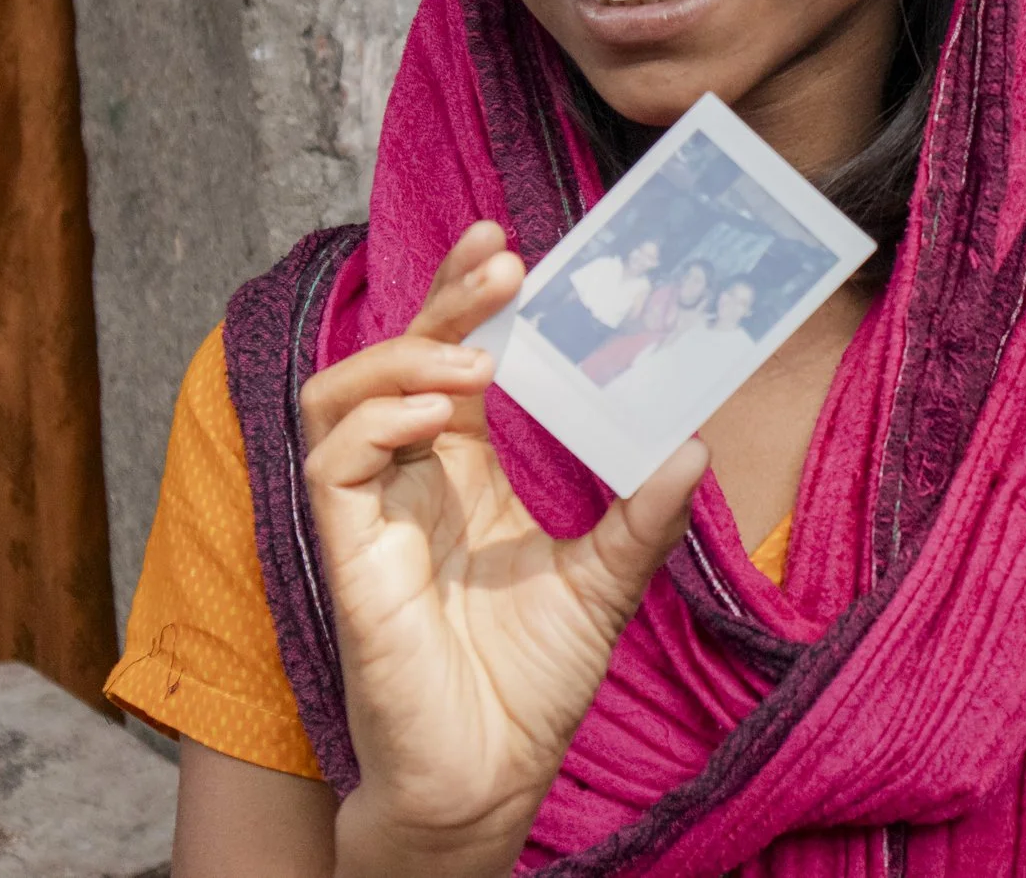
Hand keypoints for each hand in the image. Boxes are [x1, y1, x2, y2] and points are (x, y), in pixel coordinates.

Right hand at [302, 222, 707, 868]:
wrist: (491, 776)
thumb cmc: (531, 685)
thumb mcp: (607, 583)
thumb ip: (643, 517)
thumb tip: (694, 446)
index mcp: (465, 474)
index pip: (455, 361)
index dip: (471, 302)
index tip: (514, 250)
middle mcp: (411, 480)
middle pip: (400, 357)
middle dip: (445, 301)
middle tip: (503, 262)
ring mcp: (372, 514)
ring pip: (339, 394)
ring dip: (402, 357)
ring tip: (475, 360)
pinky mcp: (347, 555)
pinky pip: (331, 463)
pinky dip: (375, 423)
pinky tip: (435, 419)